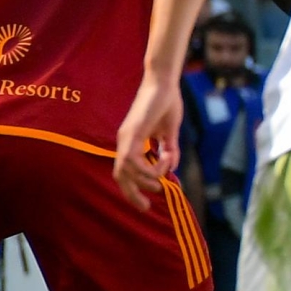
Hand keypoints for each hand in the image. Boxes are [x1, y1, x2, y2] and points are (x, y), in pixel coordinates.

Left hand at [112, 74, 183, 208]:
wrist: (163, 82)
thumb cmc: (166, 103)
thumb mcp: (170, 133)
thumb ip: (169, 150)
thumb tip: (170, 168)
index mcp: (131, 142)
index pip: (125, 171)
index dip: (133, 188)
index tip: (147, 201)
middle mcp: (124, 142)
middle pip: (119, 176)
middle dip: (131, 194)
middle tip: (146, 207)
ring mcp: (126, 137)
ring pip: (126, 170)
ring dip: (145, 180)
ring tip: (161, 183)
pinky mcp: (133, 133)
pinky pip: (134, 159)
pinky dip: (149, 168)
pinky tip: (165, 163)